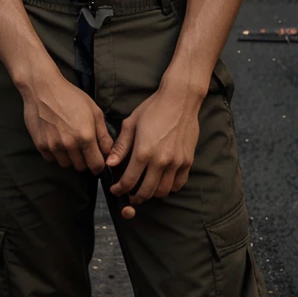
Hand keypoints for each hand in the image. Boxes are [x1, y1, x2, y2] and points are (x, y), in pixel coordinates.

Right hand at [21, 70, 112, 173]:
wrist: (43, 88)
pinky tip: (57, 141)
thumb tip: (108, 151)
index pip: (96, 165)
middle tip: (83, 148)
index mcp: (86, 136)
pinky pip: (51, 159)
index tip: (98, 160)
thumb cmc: (71, 96)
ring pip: (66, 165)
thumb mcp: (94, 110)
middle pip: (81, 167)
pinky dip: (56, 154)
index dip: (99, 165)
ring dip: (70, 158)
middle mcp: (70, 145)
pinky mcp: (40, 145)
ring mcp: (53, 146)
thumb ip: (103, 134)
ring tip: (70, 144)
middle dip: (85, 161)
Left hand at [106, 81, 201, 214]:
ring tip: (145, 189)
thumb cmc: (153, 108)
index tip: (116, 190)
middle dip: (134, 197)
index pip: (129, 181)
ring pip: (162, 191)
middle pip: (145, 192)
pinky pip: (178, 184)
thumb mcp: (131, 123)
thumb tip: (110, 164)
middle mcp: (160, 161)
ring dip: (151, 194)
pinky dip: (169, 188)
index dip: (120, 190)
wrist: (180, 99)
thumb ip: (121, 146)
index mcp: (143, 151)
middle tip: (129, 195)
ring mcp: (176, 162)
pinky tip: (162, 182)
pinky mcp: (188, 161)